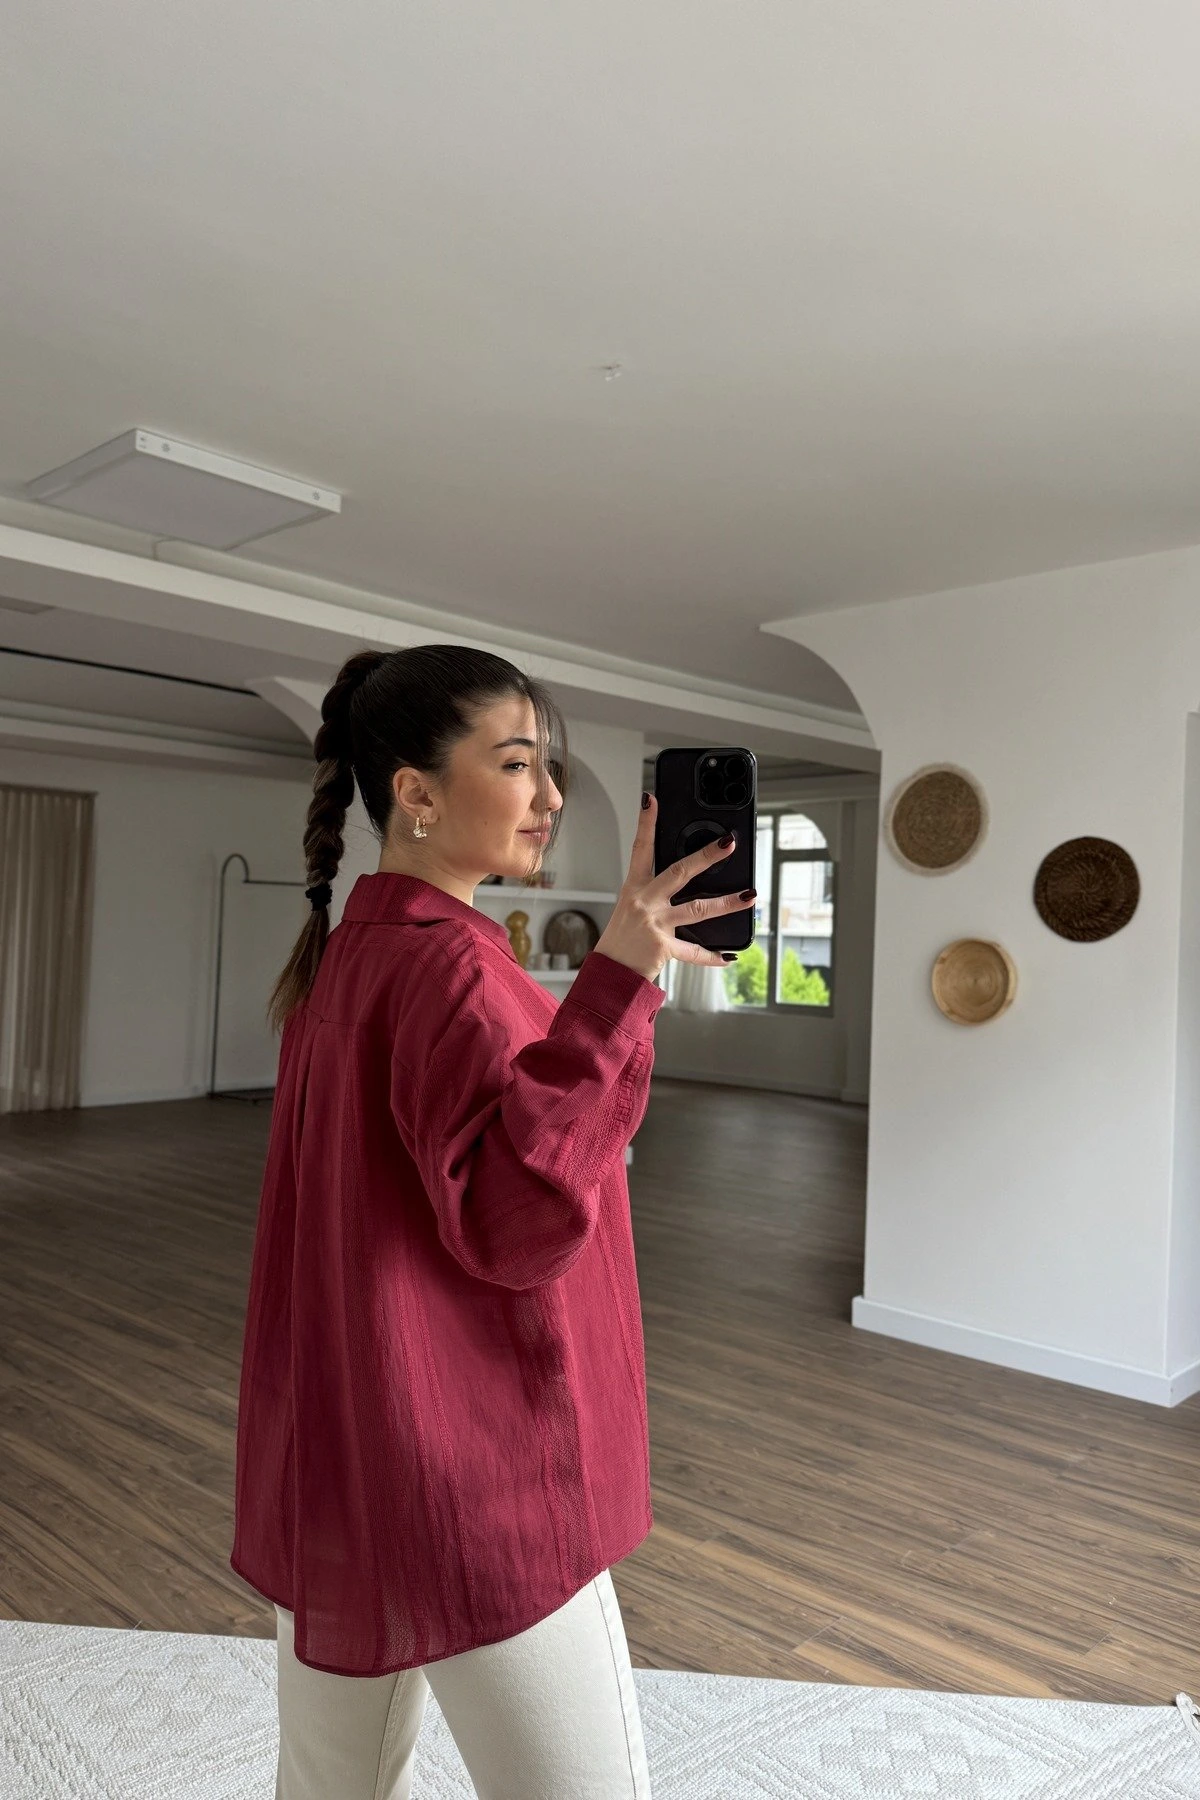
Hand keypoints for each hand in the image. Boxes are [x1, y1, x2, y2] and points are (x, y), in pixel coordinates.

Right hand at [593, 791, 754, 982]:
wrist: (609, 974)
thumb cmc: (620, 941)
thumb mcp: (630, 909)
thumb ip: (654, 894)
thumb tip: (684, 882)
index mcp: (634, 889)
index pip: (640, 849)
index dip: (645, 823)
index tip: (652, 801)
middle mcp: (644, 902)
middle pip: (679, 872)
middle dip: (707, 856)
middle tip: (728, 843)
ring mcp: (654, 924)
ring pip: (697, 909)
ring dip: (726, 902)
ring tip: (749, 896)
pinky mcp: (663, 947)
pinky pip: (694, 951)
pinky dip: (713, 955)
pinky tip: (729, 955)